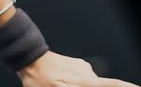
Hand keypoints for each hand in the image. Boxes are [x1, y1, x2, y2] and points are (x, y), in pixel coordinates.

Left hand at [17, 51, 138, 85]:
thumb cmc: (38, 78)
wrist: (27, 56)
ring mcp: (82, 67)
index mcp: (85, 80)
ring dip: (77, 86)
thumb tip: (91, 84)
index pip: (112, 85)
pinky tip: (59, 81)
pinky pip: (80, 78)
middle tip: (64, 84)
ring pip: (87, 83)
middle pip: (97, 85)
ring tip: (57, 84)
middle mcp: (87, 72)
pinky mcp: (77, 65)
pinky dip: (74, 83)